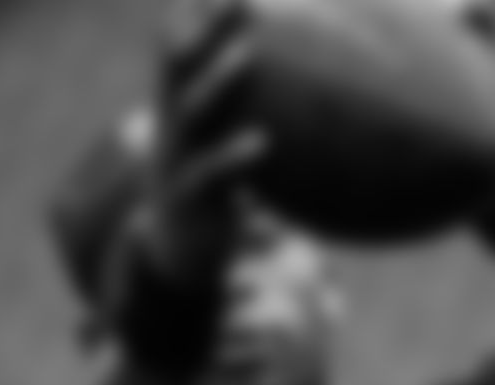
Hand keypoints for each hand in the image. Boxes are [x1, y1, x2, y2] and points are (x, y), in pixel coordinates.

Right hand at [146, 0, 264, 283]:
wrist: (177, 251)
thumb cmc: (213, 186)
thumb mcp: (225, 140)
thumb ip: (258, 108)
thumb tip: (320, 79)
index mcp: (181, 105)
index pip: (188, 46)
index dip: (201, 13)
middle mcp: (174, 125)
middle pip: (185, 64)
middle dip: (207, 27)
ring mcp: (177, 159)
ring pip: (193, 113)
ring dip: (217, 81)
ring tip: (247, 55)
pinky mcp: (189, 198)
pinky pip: (211, 174)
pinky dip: (232, 156)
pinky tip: (260, 142)